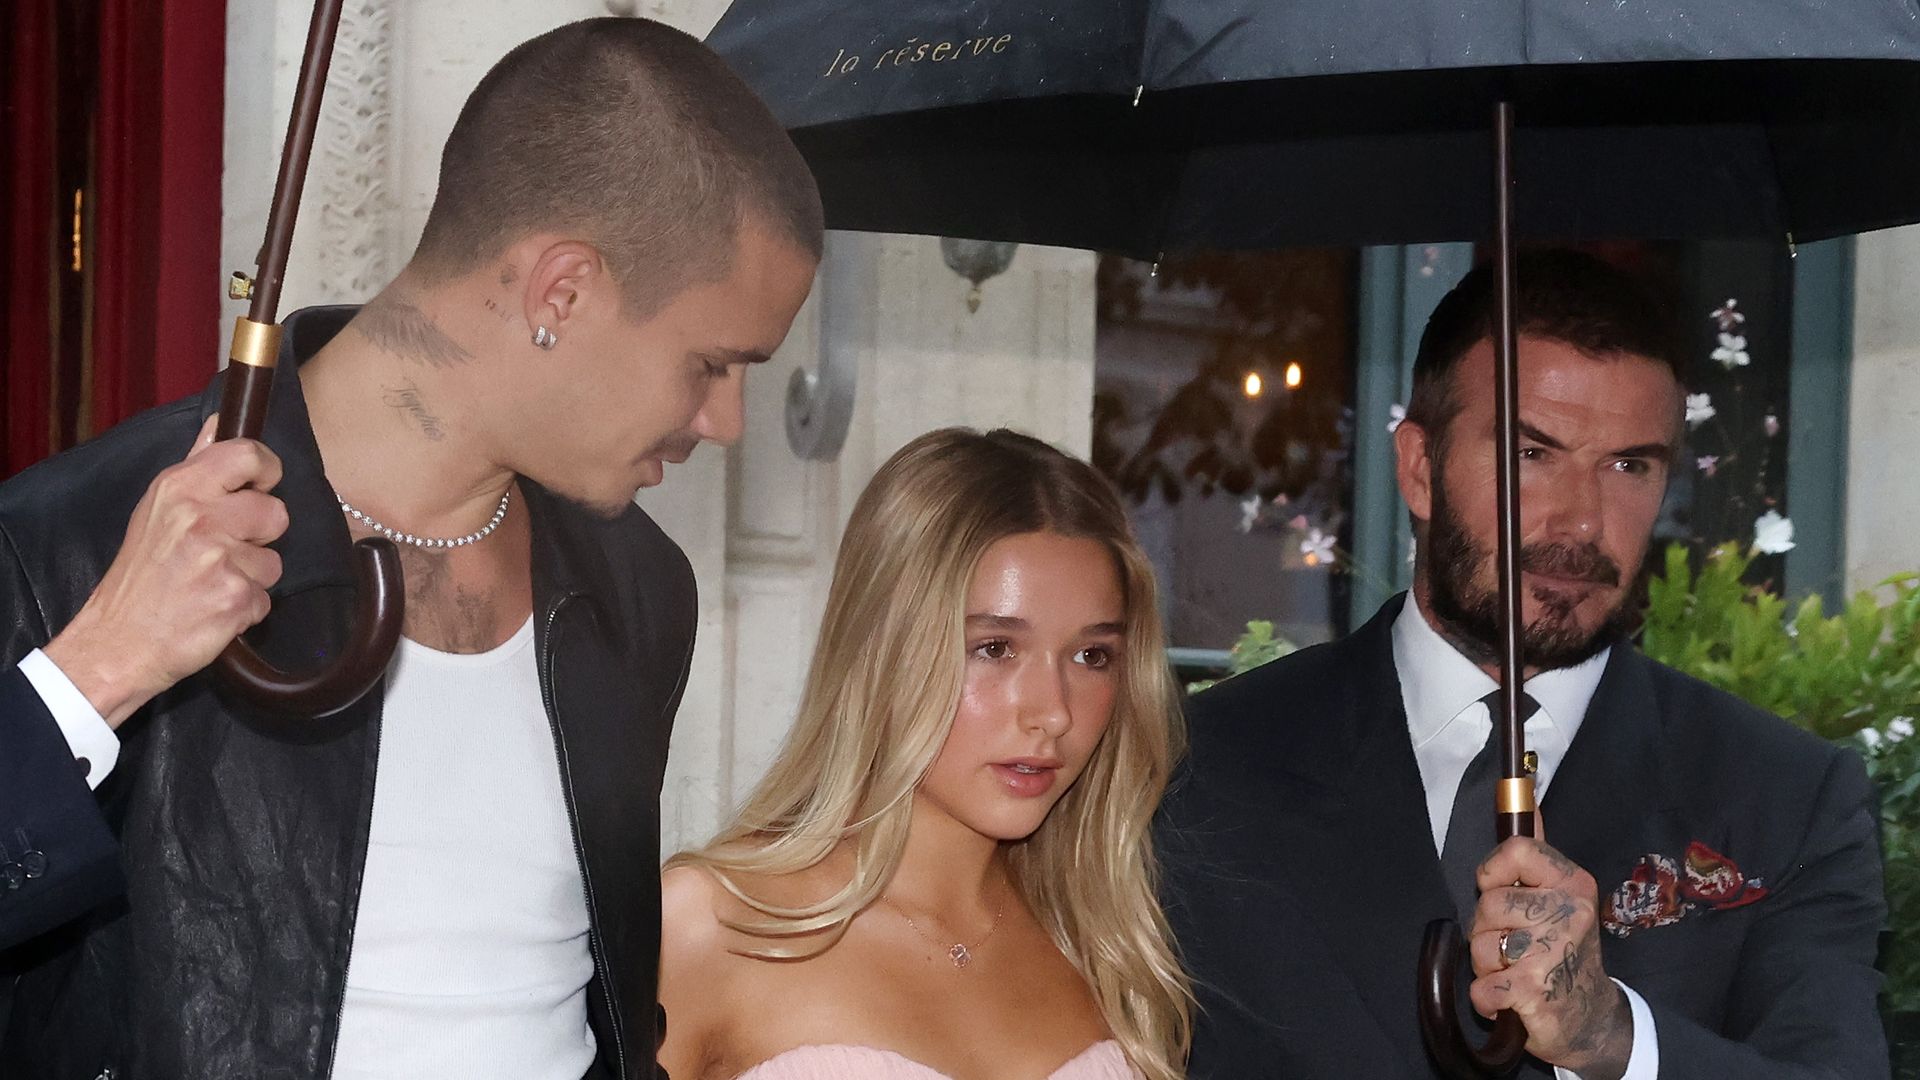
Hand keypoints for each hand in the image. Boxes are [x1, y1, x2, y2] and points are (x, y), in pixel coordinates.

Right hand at [43, 416, 287, 727]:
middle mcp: (201, 518)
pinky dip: (246, 607)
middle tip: (222, 551)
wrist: (117, 641)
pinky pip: (266, 597)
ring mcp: (219, 559)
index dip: (266, 470)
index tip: (260, 484)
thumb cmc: (139, 576)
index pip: (249, 454)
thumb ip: (196, 464)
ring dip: (252, 576)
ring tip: (212, 582)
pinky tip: (213, 608)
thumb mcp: (156, 509)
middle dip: (258, 536)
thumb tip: (219, 421)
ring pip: (275, 560)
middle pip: (276, 512)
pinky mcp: (235, 598)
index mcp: (180, 488)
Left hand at [1467, 835, 1632, 1079]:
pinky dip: (1485, 998)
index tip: (1500, 890)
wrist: (1591, 1018)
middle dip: (1487, 930)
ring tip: (1516, 971)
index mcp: (1573, 884)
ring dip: (1487, 965)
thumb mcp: (1559, 896)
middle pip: (1488, 902)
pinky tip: (1507, 1001)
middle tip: (1516, 947)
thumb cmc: (1562, 951)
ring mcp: (1554, 952)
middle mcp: (1570, 913)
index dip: (1493, 872)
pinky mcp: (1536, 991)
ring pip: (1480, 945)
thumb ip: (1535, 853)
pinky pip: (1482, 986)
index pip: (1516, 850)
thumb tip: (1526, 796)